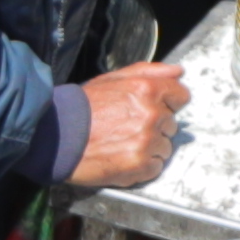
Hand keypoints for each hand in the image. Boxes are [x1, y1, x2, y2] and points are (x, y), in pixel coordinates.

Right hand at [71, 61, 185, 190]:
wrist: (58, 135)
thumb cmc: (82, 107)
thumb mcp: (113, 78)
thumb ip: (150, 71)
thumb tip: (178, 71)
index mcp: (147, 90)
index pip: (181, 97)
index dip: (168, 103)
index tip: (153, 108)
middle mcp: (151, 115)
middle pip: (172, 125)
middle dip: (155, 127)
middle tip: (128, 127)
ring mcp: (147, 142)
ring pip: (165, 148)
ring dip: (150, 148)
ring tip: (123, 143)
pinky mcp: (140, 165)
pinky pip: (156, 167)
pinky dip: (142, 166)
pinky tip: (123, 157)